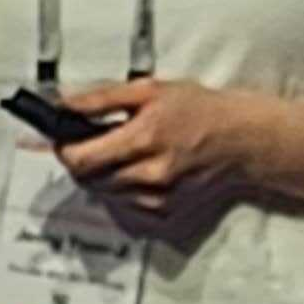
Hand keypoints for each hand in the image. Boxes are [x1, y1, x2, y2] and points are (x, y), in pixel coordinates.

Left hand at [55, 77, 247, 223]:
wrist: (240, 141)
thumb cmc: (199, 110)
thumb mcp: (149, 89)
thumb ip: (100, 98)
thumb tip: (63, 104)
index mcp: (144, 139)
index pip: (81, 159)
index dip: (65, 149)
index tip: (65, 139)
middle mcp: (150, 175)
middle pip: (88, 179)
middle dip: (83, 160)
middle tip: (95, 142)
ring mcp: (159, 199)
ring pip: (104, 194)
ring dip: (102, 175)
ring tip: (123, 154)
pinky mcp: (165, 214)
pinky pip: (125, 206)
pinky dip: (122, 190)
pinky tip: (138, 171)